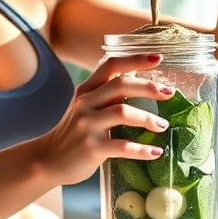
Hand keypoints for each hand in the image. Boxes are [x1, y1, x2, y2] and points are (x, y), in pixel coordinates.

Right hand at [38, 53, 174, 185]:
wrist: (48, 160)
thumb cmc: (73, 133)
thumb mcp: (85, 107)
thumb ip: (106, 93)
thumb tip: (136, 74)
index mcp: (86, 90)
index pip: (110, 65)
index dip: (135, 59)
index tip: (158, 58)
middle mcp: (85, 103)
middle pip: (120, 85)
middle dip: (148, 87)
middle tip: (169, 93)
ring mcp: (87, 126)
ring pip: (123, 113)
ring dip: (148, 119)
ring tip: (162, 125)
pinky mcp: (91, 148)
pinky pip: (122, 147)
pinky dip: (142, 150)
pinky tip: (155, 152)